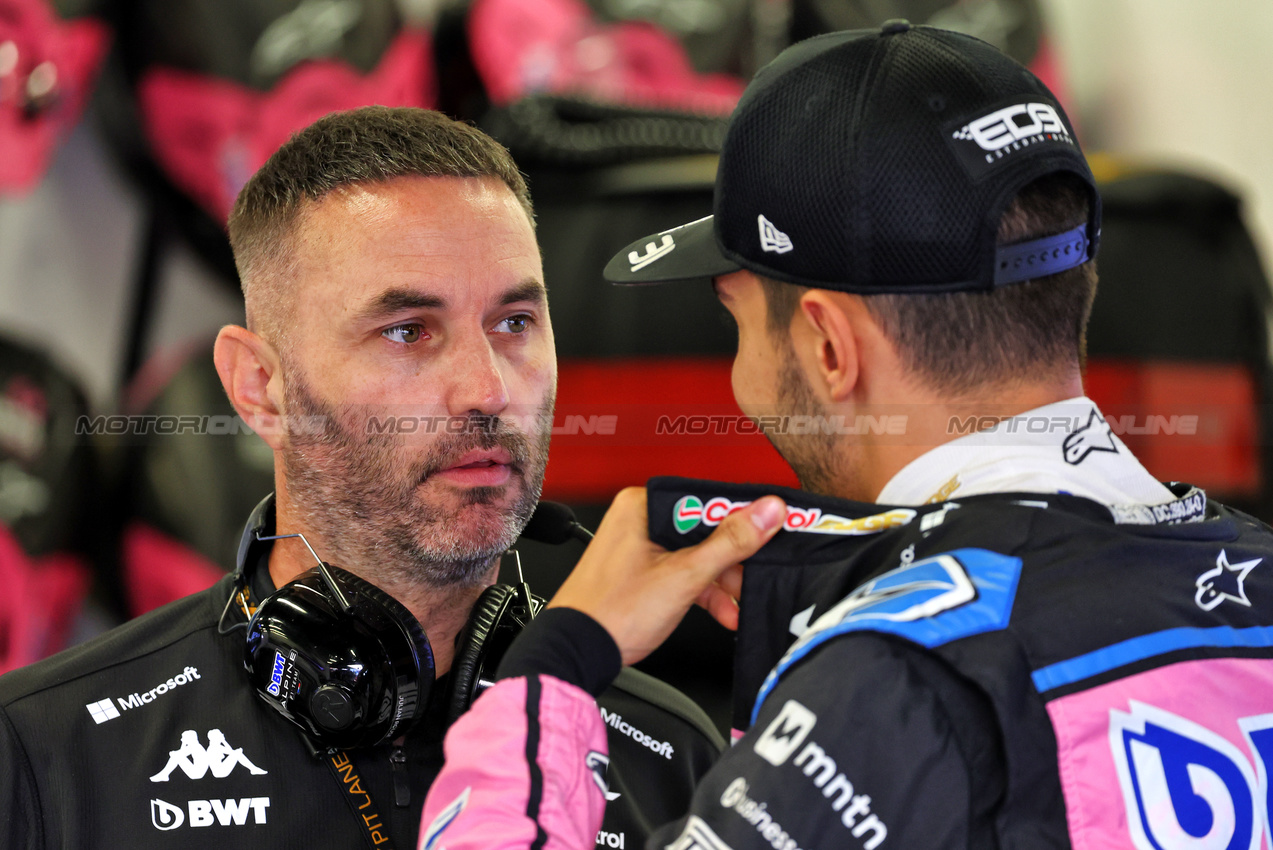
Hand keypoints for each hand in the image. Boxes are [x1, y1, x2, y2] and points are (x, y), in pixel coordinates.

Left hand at [547, 487, 785, 665]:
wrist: (579, 651)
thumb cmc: (612, 611)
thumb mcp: (685, 575)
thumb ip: (731, 542)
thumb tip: (767, 511)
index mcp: (644, 505)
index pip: (708, 500)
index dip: (745, 518)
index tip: (773, 531)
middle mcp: (640, 519)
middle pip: (705, 530)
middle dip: (734, 560)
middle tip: (759, 572)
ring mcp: (640, 546)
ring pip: (697, 554)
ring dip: (721, 581)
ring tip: (741, 602)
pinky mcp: (642, 571)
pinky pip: (682, 572)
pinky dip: (702, 591)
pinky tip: (723, 611)